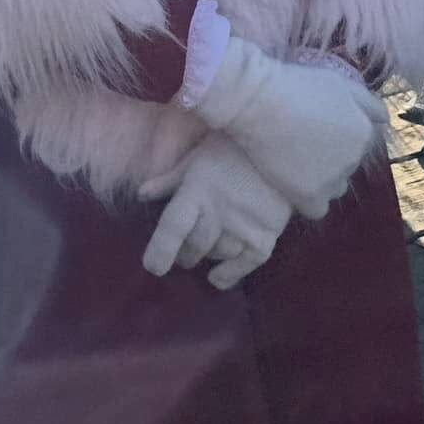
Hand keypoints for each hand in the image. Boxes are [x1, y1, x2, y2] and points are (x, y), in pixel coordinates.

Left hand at [140, 135, 292, 289]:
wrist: (283, 146)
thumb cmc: (232, 149)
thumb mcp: (196, 158)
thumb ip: (169, 180)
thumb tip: (140, 195)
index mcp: (197, 191)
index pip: (174, 227)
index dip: (161, 250)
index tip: (153, 267)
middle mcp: (218, 212)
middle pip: (194, 247)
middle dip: (184, 253)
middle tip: (184, 251)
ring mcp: (244, 225)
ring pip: (216, 254)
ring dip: (207, 255)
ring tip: (207, 247)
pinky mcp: (267, 235)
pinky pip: (245, 264)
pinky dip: (230, 274)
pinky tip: (217, 278)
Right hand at [190, 39, 383, 218]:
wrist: (259, 102)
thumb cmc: (297, 86)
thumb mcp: (340, 83)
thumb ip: (369, 103)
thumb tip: (386, 121)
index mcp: (364, 132)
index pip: (359, 144)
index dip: (336, 136)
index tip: (314, 127)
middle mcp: (354, 159)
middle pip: (346, 166)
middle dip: (329, 157)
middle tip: (300, 141)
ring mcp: (332, 180)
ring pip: (334, 188)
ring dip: (322, 180)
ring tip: (295, 162)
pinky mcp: (308, 196)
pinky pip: (317, 209)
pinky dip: (308, 200)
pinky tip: (293, 185)